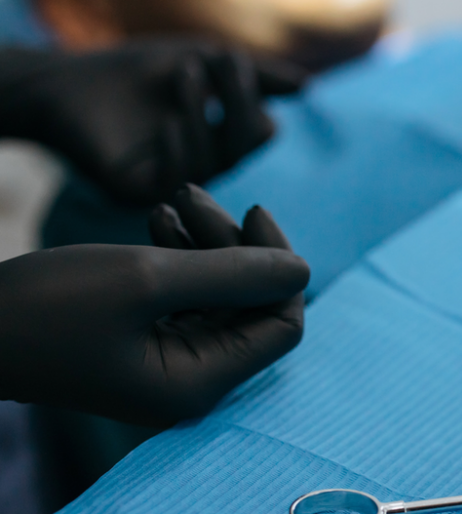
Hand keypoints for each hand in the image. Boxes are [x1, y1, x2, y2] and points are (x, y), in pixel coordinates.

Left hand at [0, 40, 304, 205]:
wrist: (64, 85)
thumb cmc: (133, 72)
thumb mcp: (201, 62)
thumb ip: (251, 74)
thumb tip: (308, 87)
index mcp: (221, 141)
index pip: (258, 128)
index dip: (251, 95)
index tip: (231, 57)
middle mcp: (205, 167)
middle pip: (245, 143)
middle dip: (239, 100)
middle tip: (223, 59)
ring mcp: (174, 183)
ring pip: (216, 157)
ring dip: (204, 110)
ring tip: (184, 71)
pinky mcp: (141, 194)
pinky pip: (179, 177)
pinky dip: (180, 145)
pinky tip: (166, 119)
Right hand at [0, 184, 308, 426]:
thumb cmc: (47, 305)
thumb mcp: (147, 277)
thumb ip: (233, 272)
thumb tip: (303, 268)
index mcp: (199, 382)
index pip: (282, 325)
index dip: (281, 267)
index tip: (255, 209)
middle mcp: (191, 380)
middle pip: (252, 305)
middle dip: (234, 244)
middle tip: (195, 192)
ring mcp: (167, 361)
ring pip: (219, 293)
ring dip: (207, 241)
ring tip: (174, 198)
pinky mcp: (143, 341)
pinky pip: (186, 296)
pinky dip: (180, 255)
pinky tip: (157, 218)